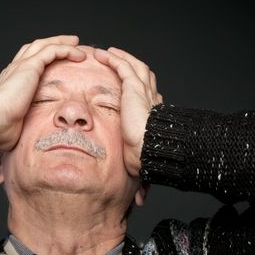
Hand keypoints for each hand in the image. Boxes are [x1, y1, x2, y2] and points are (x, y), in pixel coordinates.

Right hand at [0, 36, 86, 151]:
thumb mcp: (13, 127)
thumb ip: (20, 128)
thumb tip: (24, 143)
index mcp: (10, 81)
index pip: (26, 63)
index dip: (40, 59)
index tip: (54, 63)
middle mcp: (15, 70)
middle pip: (35, 48)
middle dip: (52, 44)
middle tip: (68, 44)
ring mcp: (22, 66)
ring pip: (44, 45)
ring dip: (61, 42)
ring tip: (76, 43)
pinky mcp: (30, 66)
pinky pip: (52, 51)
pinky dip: (66, 49)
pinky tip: (79, 53)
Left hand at [93, 47, 162, 177]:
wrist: (152, 151)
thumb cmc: (149, 159)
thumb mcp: (141, 165)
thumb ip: (139, 177)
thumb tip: (139, 201)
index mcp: (151, 116)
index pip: (144, 96)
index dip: (134, 89)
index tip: (122, 88)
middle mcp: (150, 100)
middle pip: (141, 77)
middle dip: (128, 68)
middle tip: (113, 62)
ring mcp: (143, 92)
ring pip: (133, 67)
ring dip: (120, 59)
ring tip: (104, 53)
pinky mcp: (134, 87)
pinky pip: (123, 67)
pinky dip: (114, 59)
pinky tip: (102, 54)